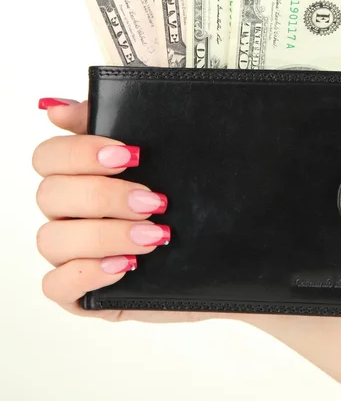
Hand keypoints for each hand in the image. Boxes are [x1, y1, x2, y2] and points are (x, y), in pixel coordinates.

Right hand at [33, 98, 232, 323]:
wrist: (231, 253)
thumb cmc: (196, 201)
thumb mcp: (169, 153)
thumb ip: (118, 120)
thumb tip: (57, 108)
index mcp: (85, 174)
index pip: (48, 156)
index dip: (79, 152)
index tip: (130, 154)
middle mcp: (73, 212)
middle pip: (49, 195)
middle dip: (104, 196)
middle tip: (154, 201)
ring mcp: (77, 253)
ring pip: (50, 240)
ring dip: (103, 235)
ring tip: (154, 237)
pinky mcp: (87, 292)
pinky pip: (55, 287)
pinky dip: (86, 274)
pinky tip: (125, 266)